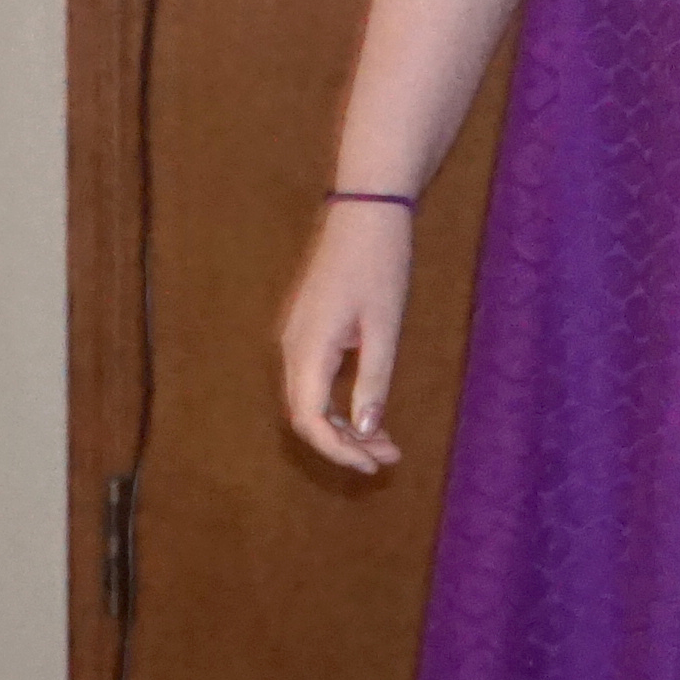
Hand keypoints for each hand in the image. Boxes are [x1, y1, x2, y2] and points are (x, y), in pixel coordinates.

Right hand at [278, 201, 417, 473]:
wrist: (366, 213)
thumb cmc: (379, 264)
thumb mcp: (385, 326)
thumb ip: (374, 378)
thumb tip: (365, 429)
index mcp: (305, 349)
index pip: (308, 420)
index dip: (338, 450)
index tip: (373, 466)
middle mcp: (291, 349)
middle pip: (307, 415)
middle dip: (345, 444)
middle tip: (388, 459)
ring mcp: (296, 339)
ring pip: (311, 400)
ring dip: (344, 426)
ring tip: (386, 444)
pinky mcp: (308, 330)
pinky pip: (315, 381)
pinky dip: (340, 403)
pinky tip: (369, 412)